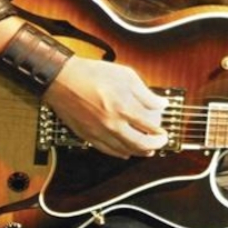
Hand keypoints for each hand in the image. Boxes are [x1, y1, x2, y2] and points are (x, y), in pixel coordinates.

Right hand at [43, 56, 169, 158]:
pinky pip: (108, 151)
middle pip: (140, 143)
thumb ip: (145, 93)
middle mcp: (112, 123)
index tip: (164, 130)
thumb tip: (161, 103)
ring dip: (140, 152)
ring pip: (125, 150)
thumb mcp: (126, 76)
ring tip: (148, 149)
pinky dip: (120, 153)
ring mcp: (100, 132)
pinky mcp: (88, 136)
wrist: (63, 80)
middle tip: (160, 142)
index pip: (150, 126)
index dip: (160, 130)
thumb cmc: (93, 74)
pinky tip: (126, 152)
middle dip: (154, 145)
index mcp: (123, 106)